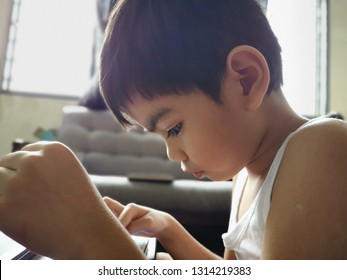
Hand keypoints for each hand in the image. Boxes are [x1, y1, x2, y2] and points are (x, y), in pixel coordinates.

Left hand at [0, 142, 141, 258]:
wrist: (88, 235)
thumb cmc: (82, 209)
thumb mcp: (71, 174)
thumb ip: (47, 166)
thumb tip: (16, 169)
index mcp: (53, 150)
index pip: (25, 152)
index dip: (27, 169)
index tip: (33, 182)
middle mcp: (34, 161)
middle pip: (7, 163)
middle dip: (14, 179)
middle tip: (31, 199)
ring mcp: (17, 183)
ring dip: (6, 193)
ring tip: (28, 209)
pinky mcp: (3, 206)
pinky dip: (4, 213)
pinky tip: (22, 220)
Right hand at [104, 197, 170, 238]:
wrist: (160, 224)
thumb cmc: (156, 221)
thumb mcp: (149, 223)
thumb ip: (135, 226)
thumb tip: (123, 230)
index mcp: (131, 208)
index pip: (119, 218)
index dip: (119, 228)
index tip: (119, 237)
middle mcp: (124, 209)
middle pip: (106, 203)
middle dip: (100, 212)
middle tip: (98, 226)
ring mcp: (121, 215)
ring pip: (106, 211)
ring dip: (102, 218)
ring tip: (99, 229)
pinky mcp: (121, 222)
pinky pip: (110, 220)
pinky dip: (106, 225)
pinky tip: (105, 233)